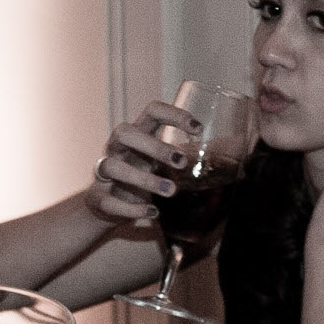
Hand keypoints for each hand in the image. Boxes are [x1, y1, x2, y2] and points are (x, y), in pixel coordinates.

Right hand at [87, 103, 193, 226]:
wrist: (106, 206)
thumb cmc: (138, 176)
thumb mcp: (157, 162)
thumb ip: (179, 157)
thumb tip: (227, 158)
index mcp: (136, 134)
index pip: (152, 111)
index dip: (174, 114)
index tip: (197, 128)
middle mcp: (117, 148)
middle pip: (126, 133)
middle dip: (155, 146)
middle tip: (182, 162)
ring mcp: (103, 171)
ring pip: (114, 167)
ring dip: (144, 179)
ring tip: (171, 191)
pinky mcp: (96, 196)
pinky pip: (109, 200)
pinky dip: (131, 208)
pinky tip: (152, 213)